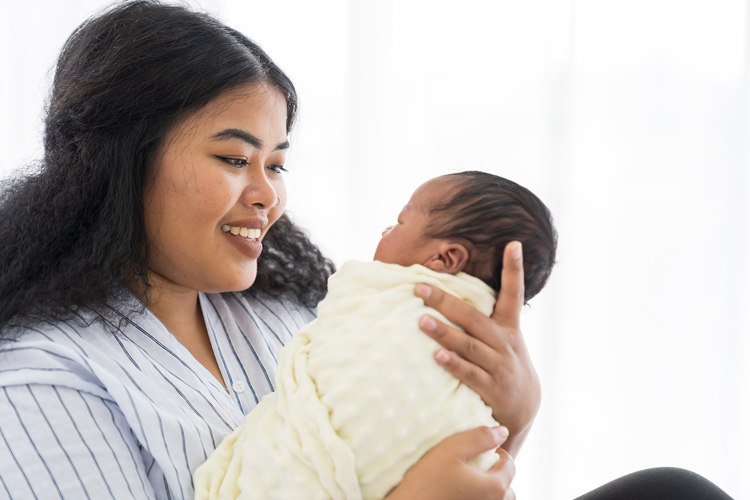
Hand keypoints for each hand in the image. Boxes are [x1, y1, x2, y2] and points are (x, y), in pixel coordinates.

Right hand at [385, 426, 515, 499]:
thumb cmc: (427, 481)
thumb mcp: (452, 450)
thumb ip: (480, 438)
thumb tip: (503, 432)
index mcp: (494, 487)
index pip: (510, 466)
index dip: (499, 452)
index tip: (482, 448)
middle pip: (507, 488)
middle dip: (497, 474)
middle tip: (477, 464)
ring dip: (489, 489)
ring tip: (469, 479)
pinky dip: (477, 497)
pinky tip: (458, 491)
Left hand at [414, 241, 540, 457]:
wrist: (524, 406)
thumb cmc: (503, 362)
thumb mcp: (503, 336)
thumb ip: (481, 316)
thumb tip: (450, 290)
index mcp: (508, 326)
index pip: (513, 292)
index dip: (514, 268)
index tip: (513, 244)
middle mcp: (504, 342)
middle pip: (473, 318)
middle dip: (446, 302)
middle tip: (421, 288)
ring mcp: (499, 365)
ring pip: (469, 345)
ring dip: (444, 332)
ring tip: (421, 320)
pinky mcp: (491, 388)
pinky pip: (469, 374)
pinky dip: (453, 364)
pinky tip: (436, 355)